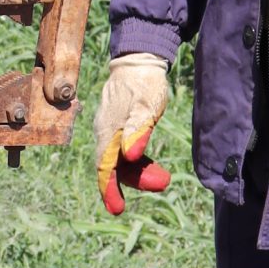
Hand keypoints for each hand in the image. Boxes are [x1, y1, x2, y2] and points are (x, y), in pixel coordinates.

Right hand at [94, 54, 171, 215]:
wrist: (139, 58)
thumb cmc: (144, 81)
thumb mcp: (145, 105)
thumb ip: (138, 130)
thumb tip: (130, 156)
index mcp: (108, 130)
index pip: (104, 166)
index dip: (109, 189)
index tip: (117, 209)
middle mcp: (105, 132)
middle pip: (115, 166)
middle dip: (135, 181)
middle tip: (162, 184)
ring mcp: (112, 129)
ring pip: (121, 160)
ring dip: (140, 172)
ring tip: (163, 177)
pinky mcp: (120, 126)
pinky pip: (125, 151)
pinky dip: (138, 161)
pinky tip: (151, 165)